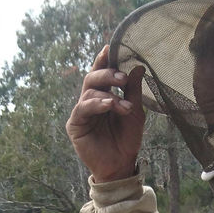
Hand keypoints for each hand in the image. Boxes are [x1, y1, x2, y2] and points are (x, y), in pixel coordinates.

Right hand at [66, 45, 145, 182]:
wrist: (121, 164)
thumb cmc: (128, 139)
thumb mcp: (135, 112)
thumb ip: (133, 90)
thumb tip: (138, 66)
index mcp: (104, 94)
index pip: (102, 72)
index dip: (104, 60)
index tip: (110, 48)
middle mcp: (91, 100)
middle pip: (92, 78)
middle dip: (107, 74)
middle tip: (122, 78)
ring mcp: (82, 111)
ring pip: (88, 91)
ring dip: (108, 95)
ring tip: (123, 106)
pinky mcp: (75, 124)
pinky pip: (83, 108)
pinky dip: (97, 104)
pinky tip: (108, 105)